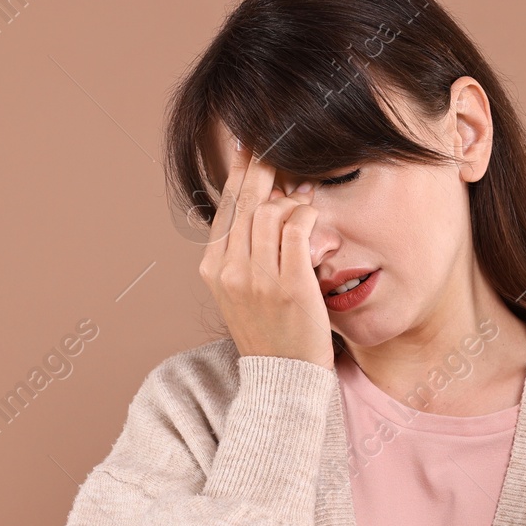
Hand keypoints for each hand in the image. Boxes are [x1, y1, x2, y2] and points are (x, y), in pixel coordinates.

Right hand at [198, 139, 332, 368]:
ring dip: (292, 200)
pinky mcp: (288, 283)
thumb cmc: (271, 333)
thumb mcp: (242, 294)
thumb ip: (244, 254)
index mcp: (213, 269)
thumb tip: (260, 208)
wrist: (283, 380)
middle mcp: (229, 270)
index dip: (238, 172)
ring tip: (305, 201)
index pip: (225, 208)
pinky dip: (307, 215)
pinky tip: (313, 217)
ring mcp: (257, 277)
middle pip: (247, 201)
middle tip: (275, 145)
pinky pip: (297, 227)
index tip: (246, 146)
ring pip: (271, 211)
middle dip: (263, 168)